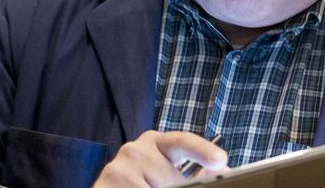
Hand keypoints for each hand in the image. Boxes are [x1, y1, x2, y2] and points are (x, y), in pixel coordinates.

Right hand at [93, 130, 227, 186]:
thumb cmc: (139, 182)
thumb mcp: (166, 175)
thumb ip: (191, 173)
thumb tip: (219, 170)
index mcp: (155, 143)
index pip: (182, 141)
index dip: (203, 150)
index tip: (220, 160)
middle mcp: (134, 150)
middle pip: (173, 179)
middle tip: (164, 186)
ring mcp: (117, 169)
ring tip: (146, 187)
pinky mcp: (103, 186)